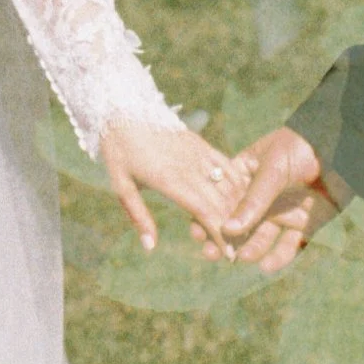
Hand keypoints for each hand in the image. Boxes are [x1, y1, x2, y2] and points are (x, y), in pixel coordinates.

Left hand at [99, 114, 237, 256]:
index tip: (229, 255)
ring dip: (239, 208)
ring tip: (244, 230)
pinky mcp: (202, 144)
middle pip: (222, 202)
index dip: (220, 234)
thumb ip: (138, 216)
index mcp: (171, 180)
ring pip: (229, 185)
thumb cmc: (118, 149)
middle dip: (234, 227)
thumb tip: (150, 247)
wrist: (124, 108)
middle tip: (241, 250)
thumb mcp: (121, 185)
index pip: (204, 212)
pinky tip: (246, 198)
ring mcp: (199, 154)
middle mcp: (190, 167)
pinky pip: (227, 165)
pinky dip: (238, 183)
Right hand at [213, 128, 336, 273]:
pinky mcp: (308, 223)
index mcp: (250, 174)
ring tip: (241, 258)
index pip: (224, 197)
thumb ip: (255, 200)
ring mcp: (286, 210)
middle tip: (212, 254)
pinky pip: (291, 243)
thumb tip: (228, 229)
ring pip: (263, 235)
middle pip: (241, 221)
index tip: (196, 231)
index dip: (209, 215)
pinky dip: (279, 255)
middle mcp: (265, 195)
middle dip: (226, 238)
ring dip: (251, 247)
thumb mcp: (275, 167)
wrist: (348, 145)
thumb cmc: (306, 145)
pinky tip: (266, 265)